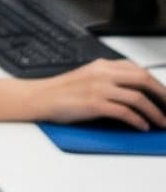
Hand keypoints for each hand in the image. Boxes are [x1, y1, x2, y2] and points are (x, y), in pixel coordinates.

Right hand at [28, 59, 165, 130]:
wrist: (39, 97)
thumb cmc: (61, 91)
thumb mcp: (88, 76)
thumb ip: (109, 78)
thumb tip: (134, 90)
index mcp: (103, 65)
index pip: (138, 70)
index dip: (156, 84)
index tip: (164, 95)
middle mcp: (103, 74)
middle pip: (143, 80)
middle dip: (162, 95)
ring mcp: (99, 88)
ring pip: (138, 97)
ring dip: (154, 112)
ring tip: (161, 122)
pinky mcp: (94, 104)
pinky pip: (124, 112)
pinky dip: (137, 120)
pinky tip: (142, 126)